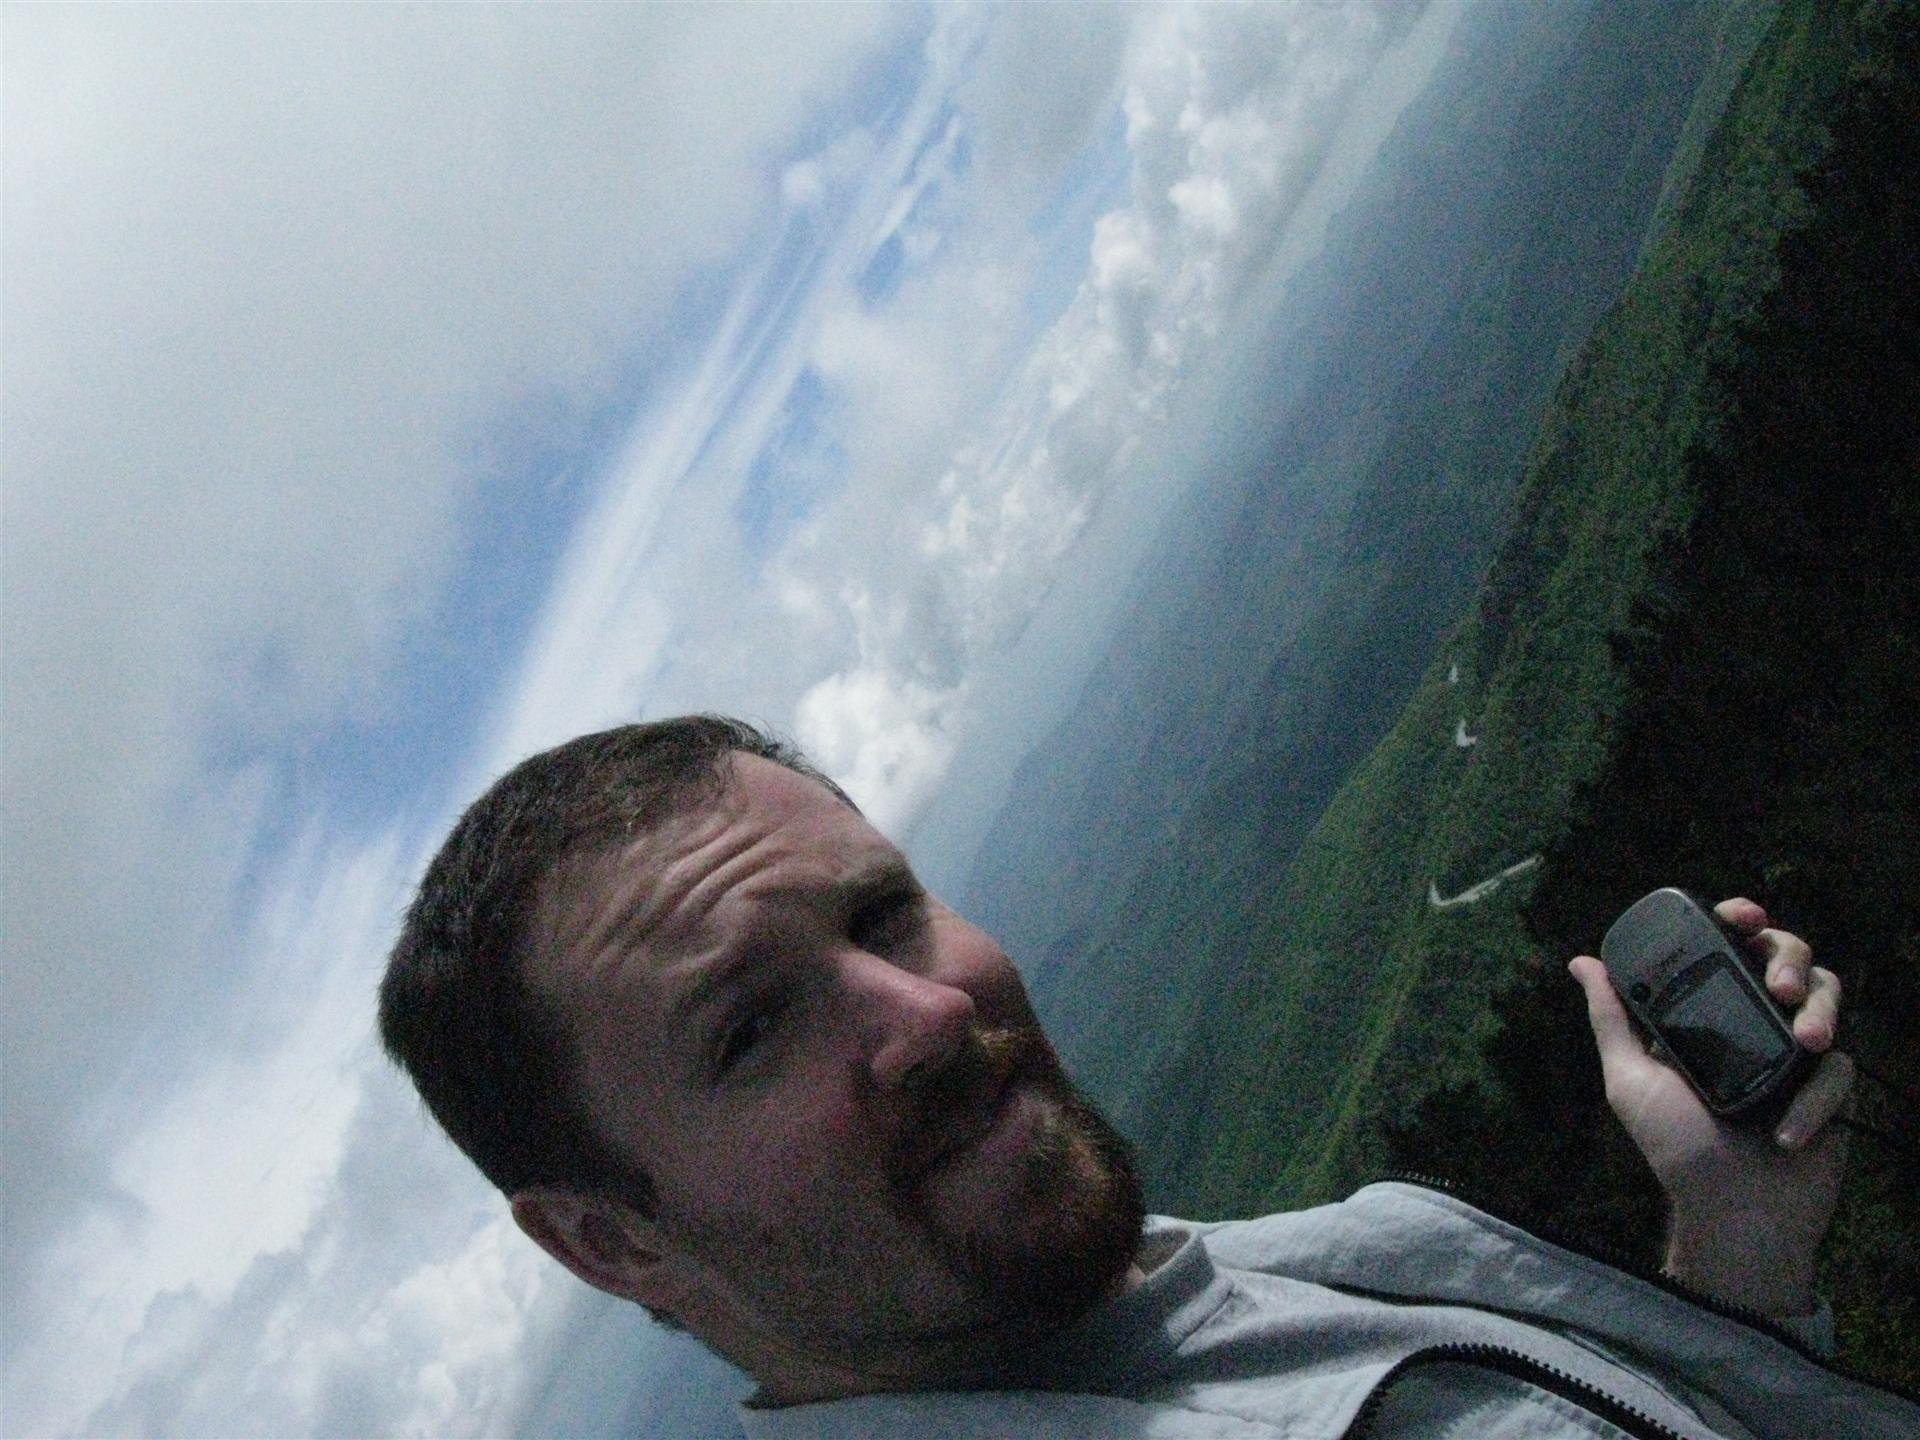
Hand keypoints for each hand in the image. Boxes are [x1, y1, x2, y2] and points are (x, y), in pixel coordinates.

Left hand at [1568, 898, 1852, 1316]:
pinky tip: (1787, 1132)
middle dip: (1790, 956)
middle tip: (1780, 986)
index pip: (1728, 949)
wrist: (1733, 1214)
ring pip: (1828, 995)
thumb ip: (1613, 1019)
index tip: (1741, 915)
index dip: (1739, 922)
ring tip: (1810, 1038)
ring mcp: (1796, 1053)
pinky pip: (1841, 1069)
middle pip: (1788, 958)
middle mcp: (1754, 1024)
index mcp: (1708, 1014)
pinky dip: (1816, 1098)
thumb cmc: (1677, 1147)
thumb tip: (1582, 963)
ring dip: (1822, 1007)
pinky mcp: (1832, 1089)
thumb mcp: (1631, 1079)